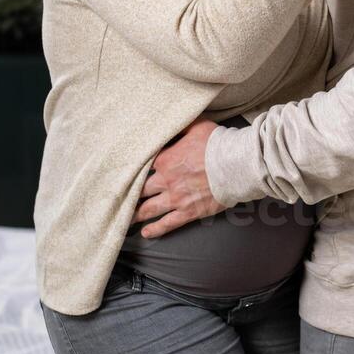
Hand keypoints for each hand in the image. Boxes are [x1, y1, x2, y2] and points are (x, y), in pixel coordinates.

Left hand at [131, 116, 225, 237]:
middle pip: (140, 191)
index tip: (122, 175)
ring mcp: (176, 198)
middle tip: (117, 200)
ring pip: (149, 210)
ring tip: (125, 220)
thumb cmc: (218, 144)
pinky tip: (146, 232)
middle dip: (129, 195)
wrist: (236, 165)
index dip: (132, 171)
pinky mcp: (188, 212)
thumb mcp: (198, 125)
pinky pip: (167, 223)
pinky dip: (155, 229)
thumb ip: (181, 124)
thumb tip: (173, 120)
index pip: (141, 166)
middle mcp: (166, 181)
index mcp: (165, 160)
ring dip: (136, 215)